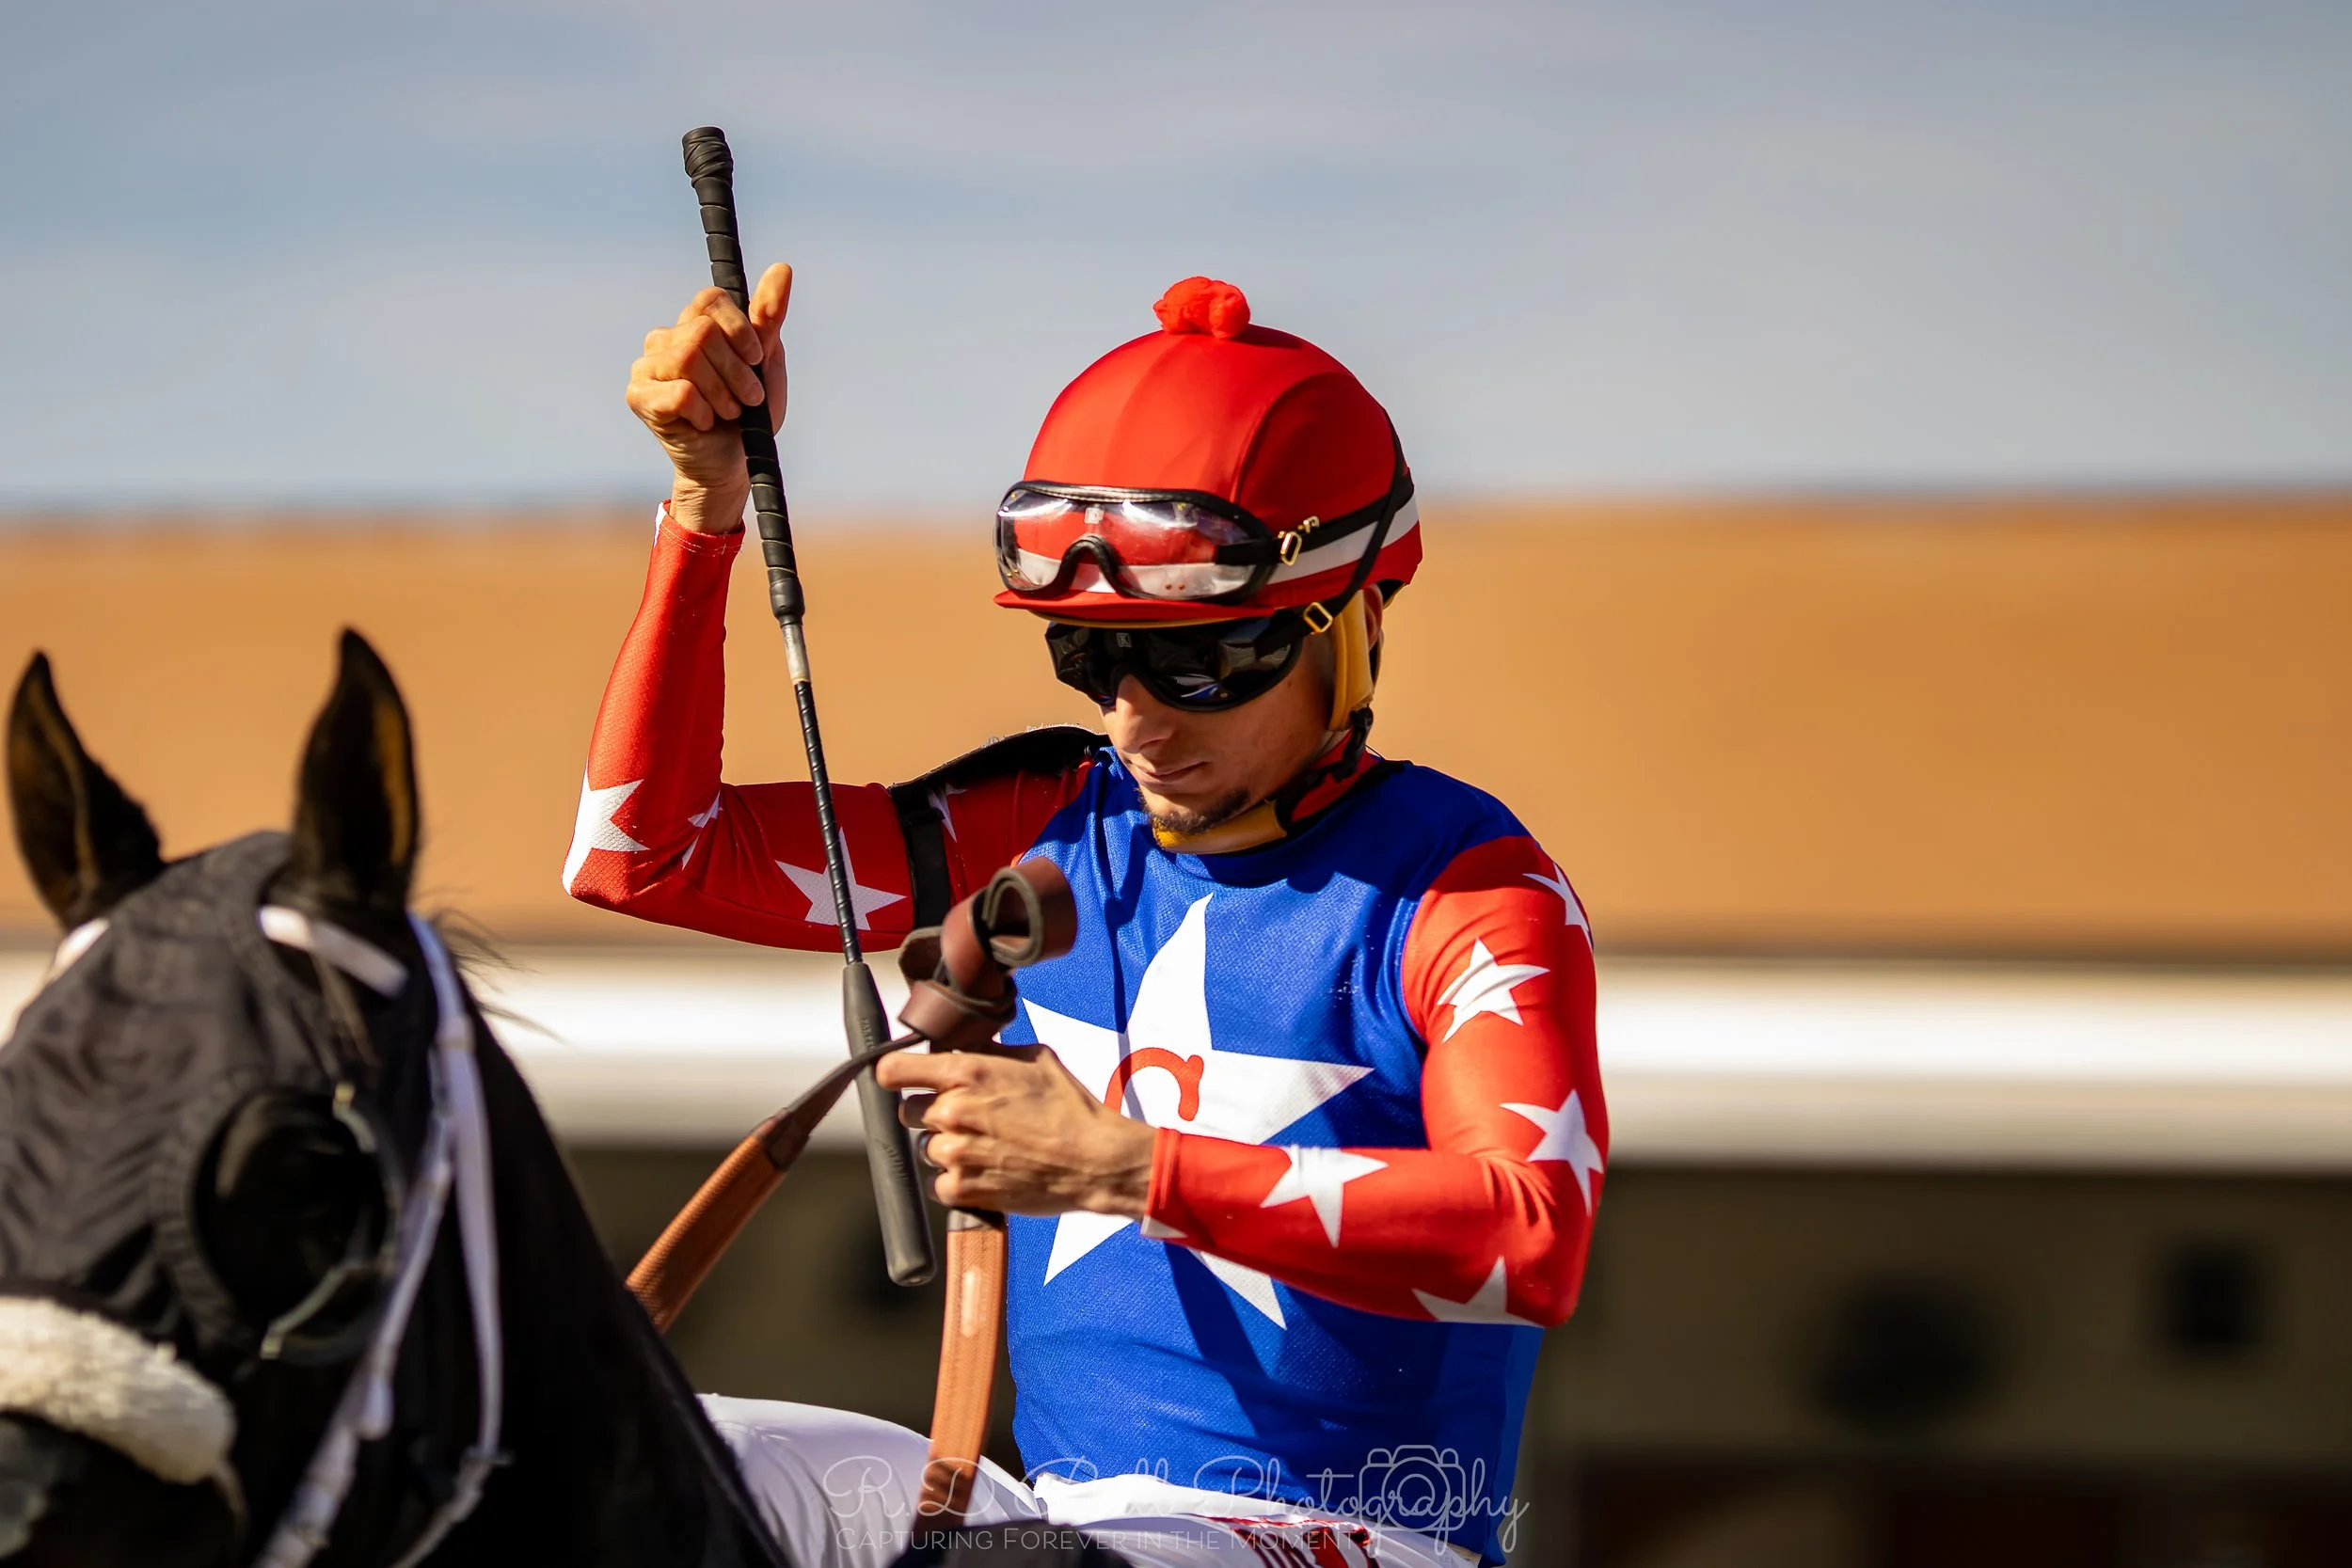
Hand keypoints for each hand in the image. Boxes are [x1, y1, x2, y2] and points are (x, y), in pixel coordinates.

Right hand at [624, 262, 792, 532]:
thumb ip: (768, 318)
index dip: (740, 330)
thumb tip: (783, 267)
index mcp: (694, 325)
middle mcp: (664, 339)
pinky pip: (679, 391)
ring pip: (688, 358)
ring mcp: (646, 367)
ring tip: (729, 413)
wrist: (732, 464)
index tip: (757, 360)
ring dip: (722, 393)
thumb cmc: (748, 415)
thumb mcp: (765, 364)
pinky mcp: (638, 397)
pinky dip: (704, 411)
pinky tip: (705, 423)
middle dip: (737, 371)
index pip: (709, 300)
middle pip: (701, 332)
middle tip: (747, 400)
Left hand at [878, 1045, 1154, 1217]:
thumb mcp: (1033, 1058)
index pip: (893, 1070)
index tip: (900, 1080)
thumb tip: (962, 1046)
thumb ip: (989, 1051)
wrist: (1094, 1160)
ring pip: (925, 1148)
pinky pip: (938, 1184)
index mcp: (966, 1072)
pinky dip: (956, 1181)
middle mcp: (952, 1111)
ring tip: (985, 1147)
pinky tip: (987, 1171)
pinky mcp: (961, 1189)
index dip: (894, 1075)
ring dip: (946, 1148)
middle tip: (965, 1118)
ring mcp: (954, 1153)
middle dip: (930, 1113)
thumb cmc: (1069, 1108)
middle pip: (908, 1111)